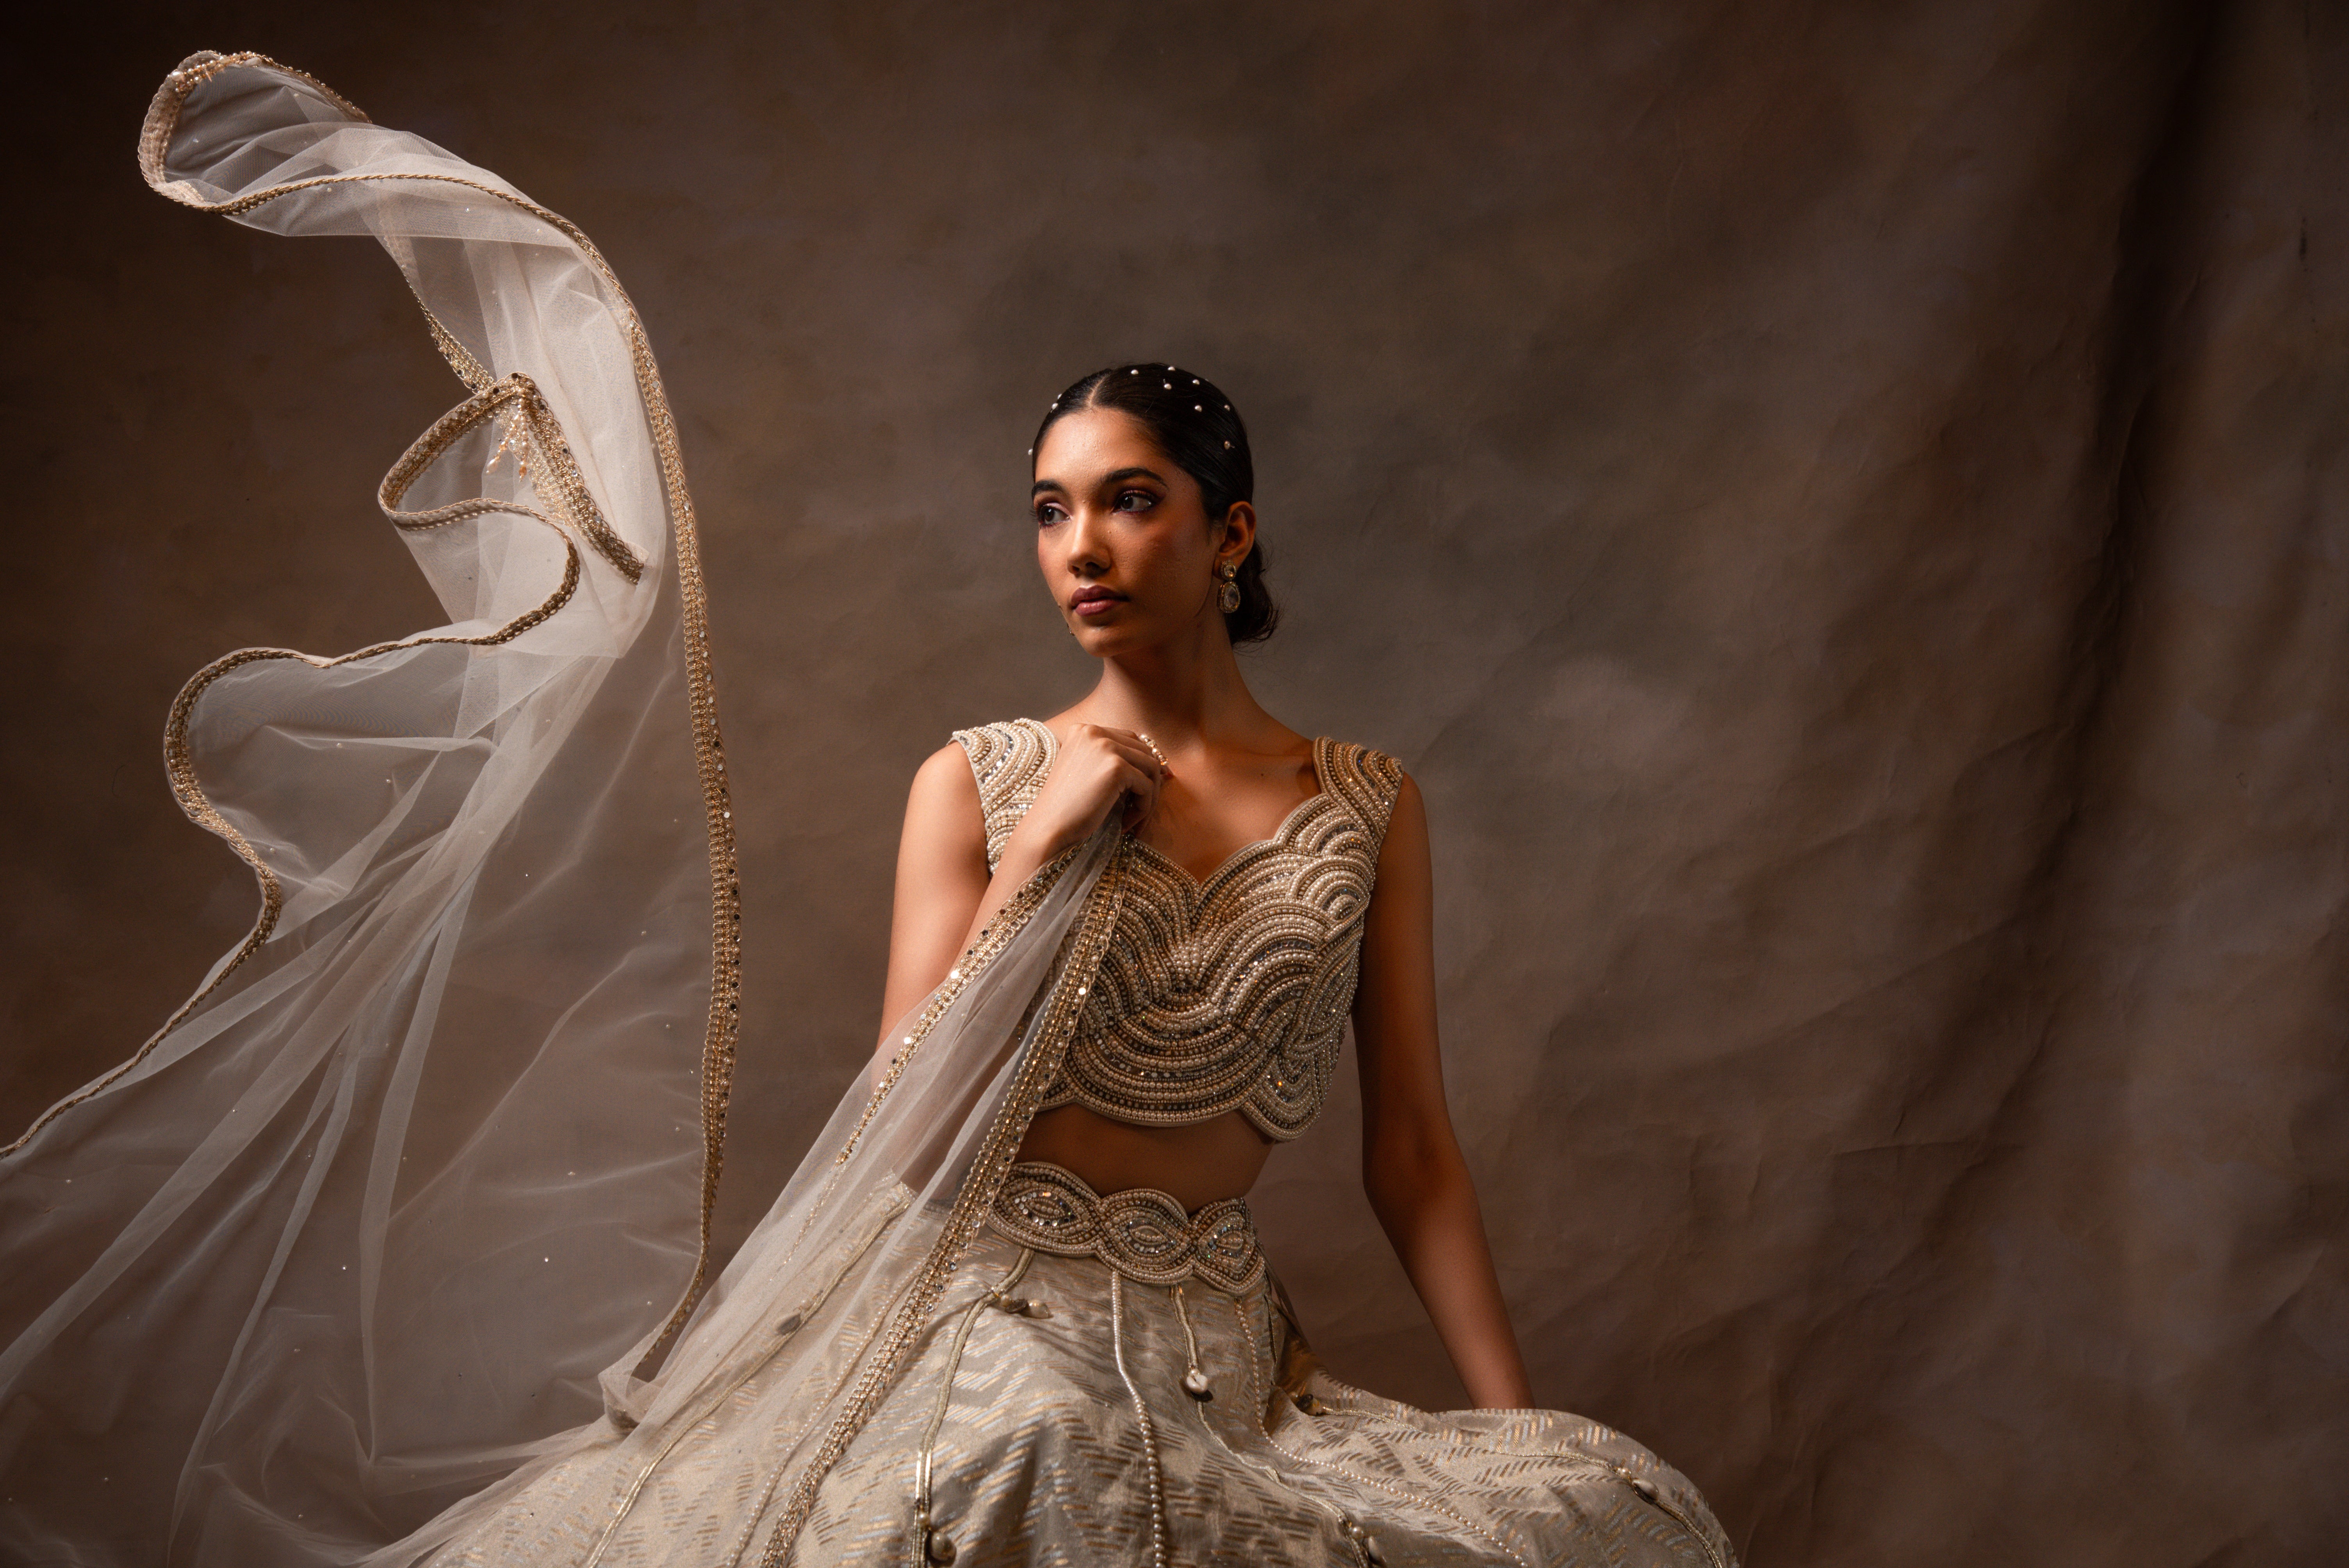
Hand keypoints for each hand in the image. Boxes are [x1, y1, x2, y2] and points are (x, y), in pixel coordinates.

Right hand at [1003, 724, 1164, 862]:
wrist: (1047, 828)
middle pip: (1144, 751)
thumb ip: (1117, 763)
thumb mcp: (1090, 775)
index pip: (1130, 740)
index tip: (1147, 790)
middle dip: (1149, 782)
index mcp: (1083, 730)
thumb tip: (1164, 768)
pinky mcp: (1116, 767)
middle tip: (1140, 810)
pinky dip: (1143, 808)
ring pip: (1151, 768)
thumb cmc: (1067, 809)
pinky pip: (1147, 787)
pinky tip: (1125, 824)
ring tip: (1133, 820)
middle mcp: (1094, 731)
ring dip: (1148, 797)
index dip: (1143, 765)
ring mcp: (1106, 747)